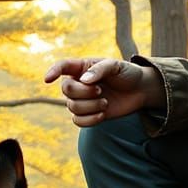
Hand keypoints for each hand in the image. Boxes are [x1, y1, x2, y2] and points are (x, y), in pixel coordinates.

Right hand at [44, 58, 165, 126]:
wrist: (139, 90)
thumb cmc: (127, 73)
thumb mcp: (116, 66)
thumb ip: (100, 70)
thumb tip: (84, 80)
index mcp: (82, 67)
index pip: (62, 66)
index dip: (53, 71)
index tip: (48, 79)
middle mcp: (78, 83)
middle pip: (66, 90)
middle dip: (83, 92)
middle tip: (100, 90)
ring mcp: (82, 99)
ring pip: (72, 107)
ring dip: (90, 106)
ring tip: (105, 102)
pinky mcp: (88, 113)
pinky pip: (78, 121)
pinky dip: (90, 120)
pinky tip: (103, 114)